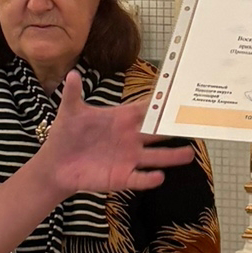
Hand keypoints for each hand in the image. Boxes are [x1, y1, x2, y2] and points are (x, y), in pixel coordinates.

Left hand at [37, 76, 192, 199]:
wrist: (56, 164)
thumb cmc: (66, 135)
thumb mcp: (69, 112)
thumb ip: (73, 94)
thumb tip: (71, 73)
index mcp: (121, 119)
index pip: (147, 109)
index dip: (162, 104)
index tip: (180, 97)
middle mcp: (130, 138)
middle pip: (158, 132)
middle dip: (175, 128)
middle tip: (195, 123)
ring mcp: (128, 158)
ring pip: (156, 157)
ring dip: (172, 156)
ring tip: (189, 154)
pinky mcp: (122, 177)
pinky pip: (140, 178)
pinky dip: (150, 178)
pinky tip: (159, 176)